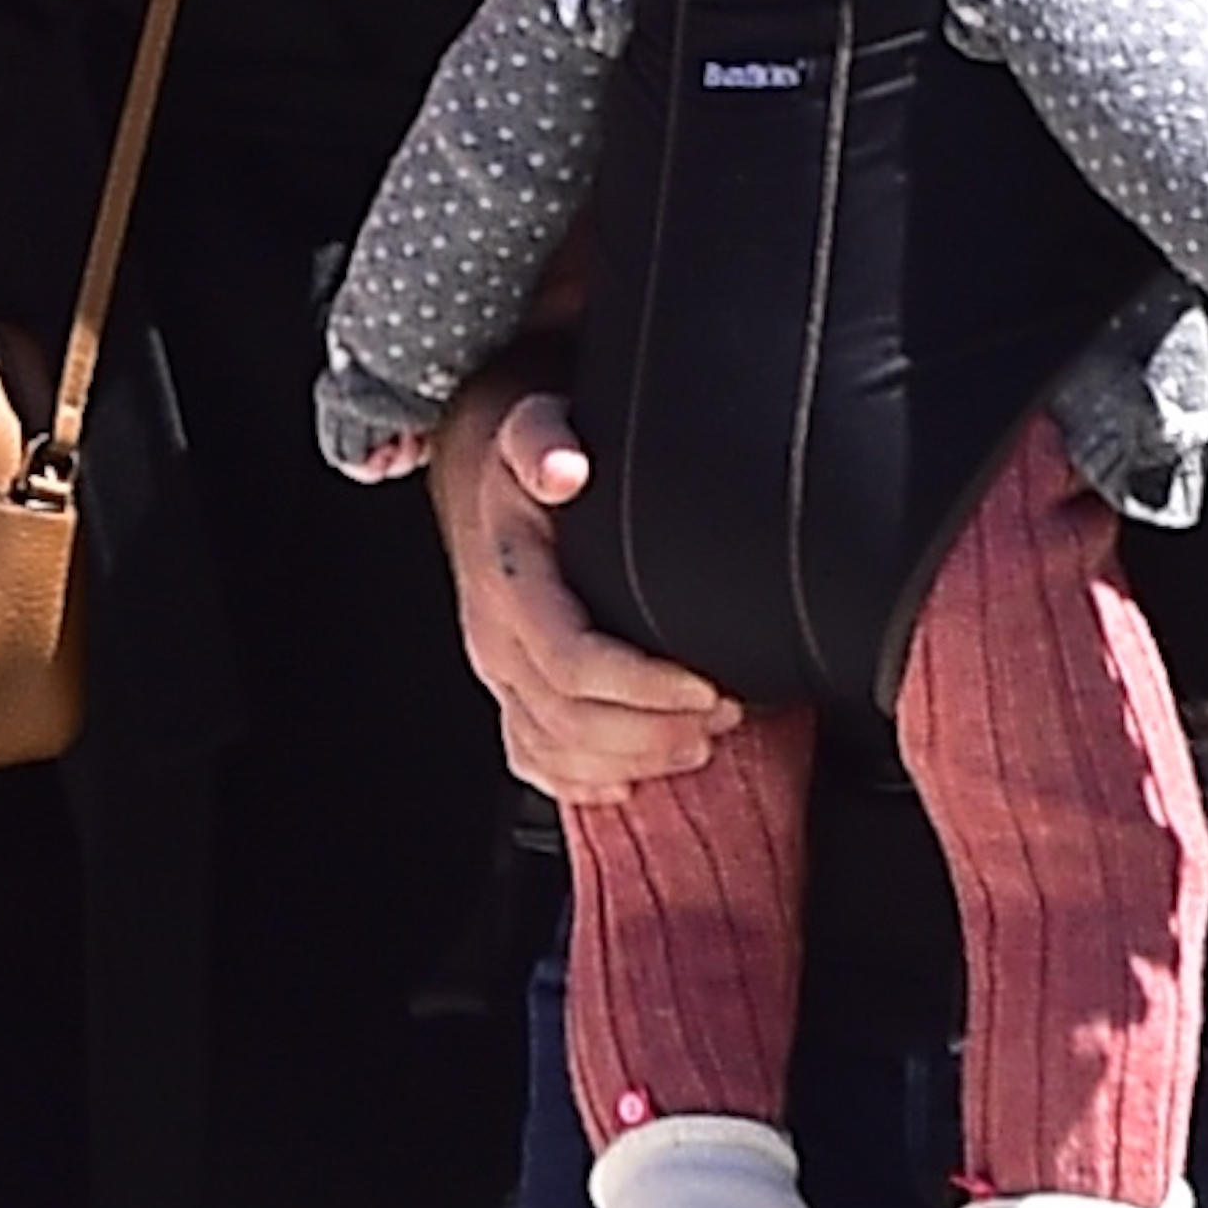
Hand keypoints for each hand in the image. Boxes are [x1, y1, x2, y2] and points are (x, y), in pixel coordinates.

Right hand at [428, 368, 738, 802]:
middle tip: (725, 715)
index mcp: (510, 584)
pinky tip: (629, 782)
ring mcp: (500, 673)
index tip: (706, 686)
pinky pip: (534, 759)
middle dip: (652, 732)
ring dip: (632, 760)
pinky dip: (583, 782)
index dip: (642, 688)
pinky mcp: (510, 691)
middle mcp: (497, 639)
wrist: (482, 484)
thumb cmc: (522, 458)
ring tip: (701, 743)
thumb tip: (563, 468)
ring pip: (556, 750)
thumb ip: (543, 441)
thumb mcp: (532, 425)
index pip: (570, 662)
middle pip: (569, 721)